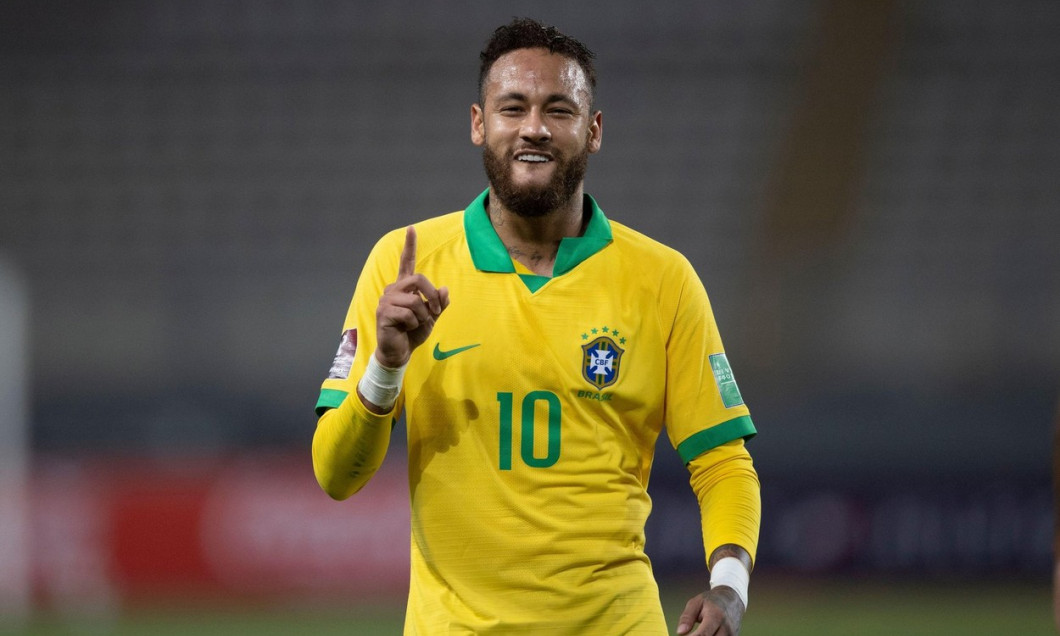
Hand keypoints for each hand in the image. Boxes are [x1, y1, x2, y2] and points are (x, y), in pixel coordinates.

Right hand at [375, 226, 448, 367]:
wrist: (400, 351)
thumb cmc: (413, 332)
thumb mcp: (432, 316)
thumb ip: (439, 303)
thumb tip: (444, 289)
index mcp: (404, 287)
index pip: (406, 262)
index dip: (409, 246)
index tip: (411, 228)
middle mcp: (393, 289)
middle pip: (418, 279)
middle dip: (432, 296)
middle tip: (435, 312)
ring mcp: (386, 300)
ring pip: (415, 300)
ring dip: (423, 316)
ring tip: (415, 324)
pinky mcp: (383, 312)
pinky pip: (408, 314)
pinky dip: (414, 323)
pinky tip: (405, 328)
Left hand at [676, 587, 743, 635]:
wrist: (732, 599)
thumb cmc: (711, 600)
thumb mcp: (696, 602)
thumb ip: (687, 617)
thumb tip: (680, 632)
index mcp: (716, 615)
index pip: (703, 634)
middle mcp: (726, 627)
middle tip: (690, 634)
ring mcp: (732, 635)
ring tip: (697, 632)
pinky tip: (706, 634)